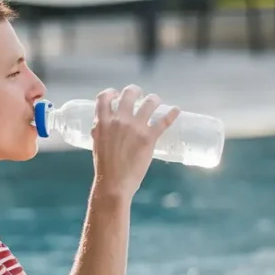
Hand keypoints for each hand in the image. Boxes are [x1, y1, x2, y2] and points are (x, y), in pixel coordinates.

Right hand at [89, 85, 179, 201]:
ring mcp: (135, 128)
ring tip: (155, 101)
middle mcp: (119, 120)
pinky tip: (177, 110)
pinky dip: (172, 114)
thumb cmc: (103, 167)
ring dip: (154, 99)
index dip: (111, 92)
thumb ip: (99, 131)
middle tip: (140, 95)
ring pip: (149, 103)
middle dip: (135, 91)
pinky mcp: (149, 138)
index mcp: (103, 122)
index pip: (104, 97)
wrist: (113, 183)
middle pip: (129, 94)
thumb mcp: (96, 144)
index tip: (116, 94)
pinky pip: (163, 121)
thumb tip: (99, 126)